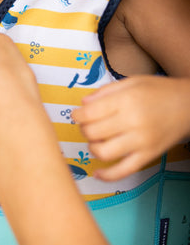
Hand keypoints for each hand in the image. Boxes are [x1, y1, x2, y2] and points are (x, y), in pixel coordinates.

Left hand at [72, 76, 189, 180]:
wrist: (189, 105)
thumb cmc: (158, 90)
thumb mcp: (131, 81)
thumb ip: (105, 91)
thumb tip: (83, 103)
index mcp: (126, 101)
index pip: (89, 114)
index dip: (77, 116)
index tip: (77, 115)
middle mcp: (132, 122)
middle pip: (93, 133)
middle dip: (83, 129)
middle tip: (87, 125)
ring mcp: (141, 142)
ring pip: (103, 152)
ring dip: (92, 147)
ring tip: (96, 140)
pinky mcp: (148, 156)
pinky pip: (123, 171)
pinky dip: (107, 175)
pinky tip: (97, 173)